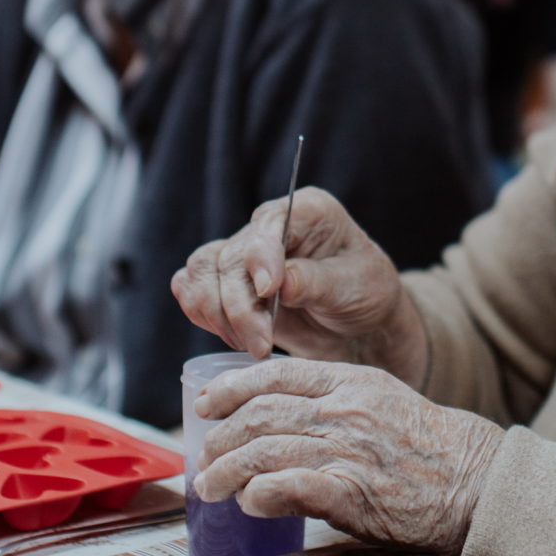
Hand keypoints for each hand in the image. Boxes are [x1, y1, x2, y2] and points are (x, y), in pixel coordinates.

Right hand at [171, 187, 405, 363]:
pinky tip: (229, 334)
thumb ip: (316, 282)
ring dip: (216, 314)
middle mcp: (270, 225)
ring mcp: (244, 252)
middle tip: (261, 345)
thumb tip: (279, 283)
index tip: (269, 293)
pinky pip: (190, 286)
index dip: (260, 257)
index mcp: (308, 211)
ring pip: (201, 270)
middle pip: (228, 257)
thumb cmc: (366, 295)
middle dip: (239, 307)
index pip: (268, 224)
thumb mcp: (355, 287)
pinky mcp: (228, 280)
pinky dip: (199, 311)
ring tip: (251, 344)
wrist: (359, 324)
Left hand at [195, 358, 503, 553]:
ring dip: (226, 472)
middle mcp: (345, 410)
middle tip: (203, 457)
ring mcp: (347, 450)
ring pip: (264, 452)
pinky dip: (260, 494)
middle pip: (260, 415)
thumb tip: (280, 417)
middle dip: (220, 437)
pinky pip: (290, 488)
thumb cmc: (430, 446)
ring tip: (210, 487)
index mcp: (351, 381)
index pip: (276, 374)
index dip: (231, 388)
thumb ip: (334, 402)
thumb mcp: (382, 401)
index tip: (205, 403)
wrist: (477, 480)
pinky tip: (248, 503)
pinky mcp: (352, 493)